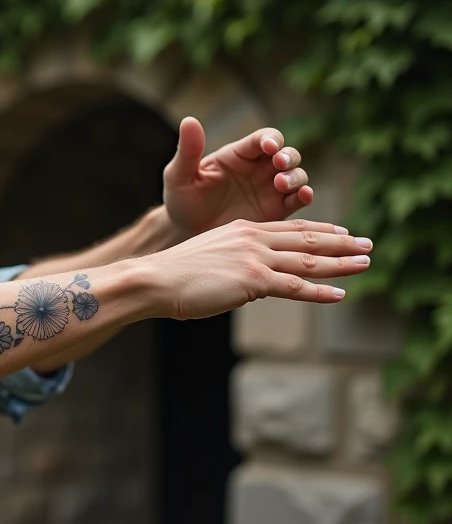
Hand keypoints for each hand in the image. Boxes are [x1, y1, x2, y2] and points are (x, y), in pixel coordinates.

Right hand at [145, 218, 371, 319]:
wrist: (155, 280)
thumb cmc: (175, 276)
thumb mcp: (210, 260)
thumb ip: (235, 267)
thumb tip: (251, 285)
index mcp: (243, 230)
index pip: (290, 229)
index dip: (320, 231)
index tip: (342, 234)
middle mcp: (253, 238)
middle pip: (307, 239)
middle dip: (341, 243)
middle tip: (367, 245)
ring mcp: (255, 258)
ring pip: (308, 260)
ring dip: (341, 263)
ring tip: (365, 264)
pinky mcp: (253, 279)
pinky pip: (295, 287)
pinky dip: (320, 292)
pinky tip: (340, 295)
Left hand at [162, 117, 313, 235]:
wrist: (186, 232)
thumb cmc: (181, 199)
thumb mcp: (179, 175)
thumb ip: (188, 151)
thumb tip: (189, 120)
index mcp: (238, 155)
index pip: (263, 138)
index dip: (270, 139)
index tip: (269, 146)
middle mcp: (258, 169)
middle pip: (287, 154)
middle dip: (288, 156)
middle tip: (280, 164)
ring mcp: (269, 189)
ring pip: (296, 175)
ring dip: (296, 176)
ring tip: (282, 184)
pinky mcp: (276, 211)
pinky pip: (297, 200)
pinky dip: (304, 196)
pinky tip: (303, 196)